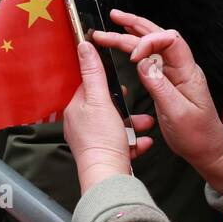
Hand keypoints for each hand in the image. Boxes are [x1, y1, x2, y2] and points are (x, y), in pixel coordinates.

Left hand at [63, 40, 154, 191]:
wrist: (108, 175)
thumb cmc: (102, 139)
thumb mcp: (99, 99)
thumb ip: (93, 72)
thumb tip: (83, 45)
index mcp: (76, 110)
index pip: (88, 88)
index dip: (106, 83)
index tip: (120, 83)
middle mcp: (81, 126)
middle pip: (106, 107)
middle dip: (125, 106)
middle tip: (135, 105)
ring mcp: (93, 141)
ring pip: (117, 126)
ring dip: (134, 124)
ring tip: (146, 124)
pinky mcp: (105, 154)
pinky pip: (123, 143)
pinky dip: (135, 141)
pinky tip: (144, 141)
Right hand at [91, 9, 222, 193]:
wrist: (207, 148)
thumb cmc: (197, 134)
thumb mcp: (177, 113)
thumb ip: (159, 87)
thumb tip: (142, 64)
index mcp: (188, 72)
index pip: (170, 41)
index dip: (148, 42)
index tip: (132, 57)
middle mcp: (181, 68)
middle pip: (159, 36)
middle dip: (135, 25)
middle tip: (113, 18)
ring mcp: (173, 73)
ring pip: (153, 44)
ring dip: (132, 33)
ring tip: (113, 25)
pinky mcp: (166, 80)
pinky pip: (150, 58)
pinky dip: (135, 48)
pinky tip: (125, 43)